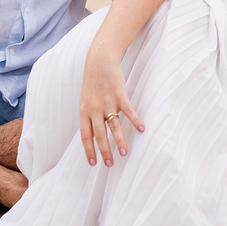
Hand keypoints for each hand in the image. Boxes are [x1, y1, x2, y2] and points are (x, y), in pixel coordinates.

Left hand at [79, 46, 144, 167]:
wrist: (99, 61)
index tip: (93, 163)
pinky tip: (142, 129)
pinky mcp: (120, 95)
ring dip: (119, 141)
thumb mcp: (85, 100)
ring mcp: (107, 102)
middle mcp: (94, 109)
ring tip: (124, 153)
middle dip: (104, 151)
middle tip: (109, 164)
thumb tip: (93, 134)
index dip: (89, 150)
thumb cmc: (93, 82)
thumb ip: (89, 116)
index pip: (85, 136)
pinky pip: (128, 111)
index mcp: (84, 111)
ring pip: (114, 126)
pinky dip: (135, 121)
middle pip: (99, 134)